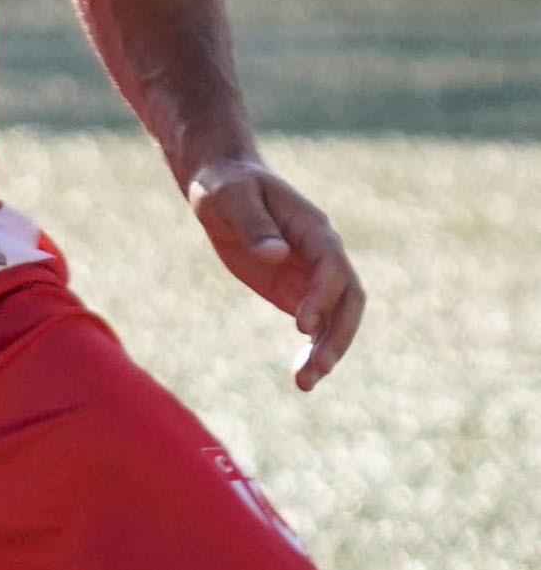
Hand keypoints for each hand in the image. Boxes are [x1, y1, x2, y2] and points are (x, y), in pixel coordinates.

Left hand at [187, 156, 366, 390]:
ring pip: (336, 318)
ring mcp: (312, 275)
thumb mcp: (230, 198)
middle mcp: (322, 255)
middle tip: (315, 368)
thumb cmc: (225, 186)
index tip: (302, 324)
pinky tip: (302, 376)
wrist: (222, 186)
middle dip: (337, 334)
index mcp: (312, 230)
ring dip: (328, 350)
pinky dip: (312, 349)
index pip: (332, 266)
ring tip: (305, 383)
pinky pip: (315, 324)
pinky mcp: (295, 290)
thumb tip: (277, 254)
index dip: (322, 295)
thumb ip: (253, 224)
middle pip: (349, 299)